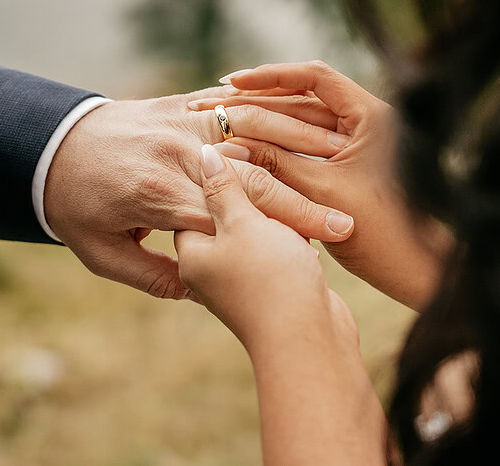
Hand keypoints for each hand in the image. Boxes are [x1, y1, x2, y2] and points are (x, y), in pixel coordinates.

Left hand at [43, 87, 355, 299]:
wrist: (47, 145)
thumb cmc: (75, 207)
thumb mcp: (102, 254)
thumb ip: (153, 275)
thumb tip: (196, 293)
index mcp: (160, 195)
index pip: (239, 217)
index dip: (288, 229)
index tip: (327, 244)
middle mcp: (175, 154)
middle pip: (257, 177)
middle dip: (305, 201)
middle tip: (349, 219)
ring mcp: (179, 123)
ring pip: (253, 130)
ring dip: (300, 142)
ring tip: (341, 157)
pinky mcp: (180, 104)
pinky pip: (232, 102)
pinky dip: (270, 106)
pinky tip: (301, 110)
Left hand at [173, 144, 336, 345]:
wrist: (308, 342)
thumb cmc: (269, 281)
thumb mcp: (243, 225)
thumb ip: (224, 190)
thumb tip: (207, 158)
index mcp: (191, 253)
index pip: (192, 201)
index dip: (217, 175)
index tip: (244, 157)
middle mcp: (209, 270)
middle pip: (224, 217)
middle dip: (251, 199)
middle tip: (272, 177)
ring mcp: (240, 283)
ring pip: (253, 233)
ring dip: (275, 218)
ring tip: (293, 205)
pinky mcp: (271, 289)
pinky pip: (275, 252)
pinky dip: (289, 239)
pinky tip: (307, 230)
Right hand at [188, 62, 449, 308]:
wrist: (418, 271)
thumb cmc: (382, 233)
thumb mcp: (321, 192)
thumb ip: (277, 163)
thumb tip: (229, 146)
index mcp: (371, 115)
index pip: (315, 77)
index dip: (271, 76)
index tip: (233, 82)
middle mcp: (368, 121)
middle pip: (306, 98)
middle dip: (259, 100)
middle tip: (213, 102)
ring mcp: (360, 144)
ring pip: (303, 123)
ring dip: (265, 123)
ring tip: (220, 121)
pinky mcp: (352, 167)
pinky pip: (308, 147)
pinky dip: (278, 147)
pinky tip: (244, 150)